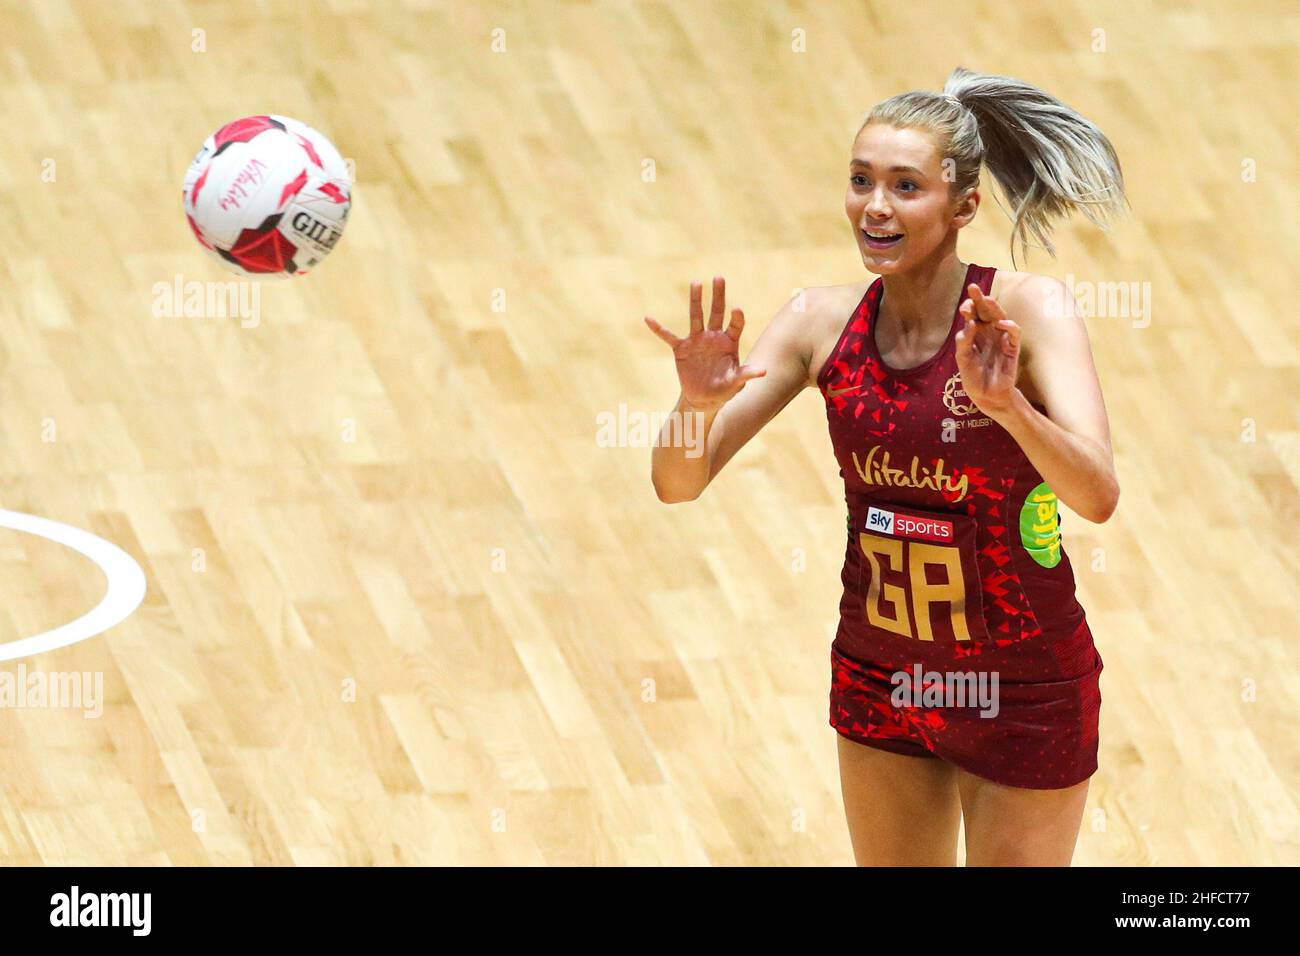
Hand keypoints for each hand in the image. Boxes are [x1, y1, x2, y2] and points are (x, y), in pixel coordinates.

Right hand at [644, 276, 766, 410]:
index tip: (736, 310)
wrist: (704, 398)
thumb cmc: (724, 389)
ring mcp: (697, 340)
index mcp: (729, 342)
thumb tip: (764, 371)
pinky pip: (668, 336)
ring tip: (696, 283)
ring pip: (696, 316)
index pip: (735, 325)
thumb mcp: (737, 382)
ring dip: (695, 300)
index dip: (736, 318)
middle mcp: (713, 337)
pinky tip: (648, 318)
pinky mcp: (681, 348)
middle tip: (719, 278)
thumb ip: (747, 374)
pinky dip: (658, 329)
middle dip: (718, 296)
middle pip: (716, 312)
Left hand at [955, 282, 1021, 416]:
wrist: (985, 394)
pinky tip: (1001, 323)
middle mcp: (988, 332)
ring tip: (987, 300)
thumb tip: (970, 322)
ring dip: (994, 307)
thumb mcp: (962, 358)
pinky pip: (1014, 333)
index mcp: (974, 332)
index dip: (969, 307)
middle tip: (973, 288)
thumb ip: (964, 341)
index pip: (972, 314)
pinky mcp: (1012, 347)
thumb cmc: (972, 375)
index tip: (964, 308)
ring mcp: (1001, 338)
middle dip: (980, 299)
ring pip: (1001, 316)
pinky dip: (1010, 326)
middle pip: (986, 311)